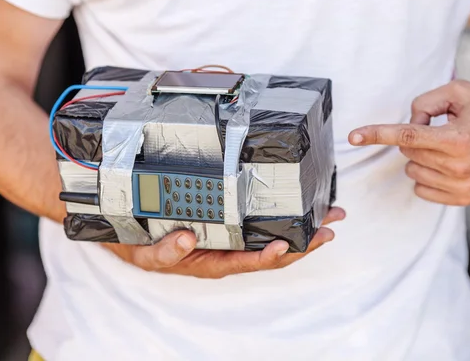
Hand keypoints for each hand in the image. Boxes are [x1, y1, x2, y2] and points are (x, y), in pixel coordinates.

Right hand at [103, 207, 344, 278]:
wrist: (138, 238)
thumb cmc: (148, 248)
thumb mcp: (151, 255)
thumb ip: (168, 252)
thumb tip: (188, 240)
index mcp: (215, 262)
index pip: (250, 261)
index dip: (271, 256)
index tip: (290, 244)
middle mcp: (230, 252)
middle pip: (273, 250)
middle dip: (305, 241)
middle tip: (331, 225)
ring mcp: (234, 238)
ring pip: (273, 235)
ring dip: (303, 227)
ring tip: (328, 213)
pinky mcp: (231, 222)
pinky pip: (261, 222)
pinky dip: (283, 215)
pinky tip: (301, 206)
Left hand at [348, 80, 469, 205]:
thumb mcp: (459, 92)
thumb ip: (426, 101)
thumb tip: (409, 122)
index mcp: (457, 139)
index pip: (406, 136)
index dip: (377, 134)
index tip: (354, 136)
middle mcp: (458, 167)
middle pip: (407, 152)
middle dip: (416, 138)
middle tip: (441, 129)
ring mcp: (461, 186)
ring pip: (412, 170)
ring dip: (421, 157)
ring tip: (449, 147)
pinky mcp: (463, 199)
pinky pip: (422, 188)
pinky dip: (427, 174)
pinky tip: (447, 164)